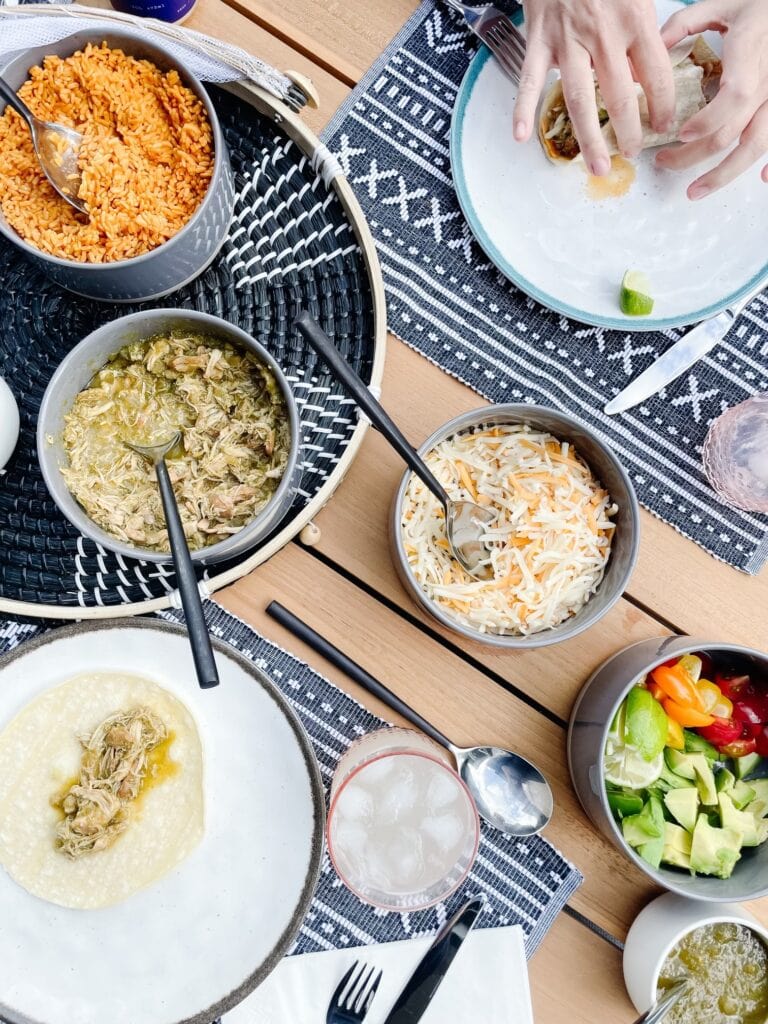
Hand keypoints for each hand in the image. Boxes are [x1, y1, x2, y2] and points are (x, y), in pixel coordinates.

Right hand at [513, 0, 675, 174]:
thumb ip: (643, 34)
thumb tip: (649, 73)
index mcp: (635, 20)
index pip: (656, 74)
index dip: (662, 106)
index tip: (663, 126)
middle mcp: (603, 34)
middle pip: (620, 95)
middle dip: (628, 132)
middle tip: (631, 154)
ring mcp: (568, 41)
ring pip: (581, 99)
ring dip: (590, 139)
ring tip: (597, 167)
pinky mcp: (539, 42)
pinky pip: (529, 80)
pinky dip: (522, 108)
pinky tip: (521, 136)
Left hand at [656, 0, 767, 197]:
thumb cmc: (759, 7)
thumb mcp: (723, 4)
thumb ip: (684, 25)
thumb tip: (647, 55)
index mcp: (750, 53)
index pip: (734, 96)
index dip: (709, 120)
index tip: (682, 134)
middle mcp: (767, 81)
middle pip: (732, 131)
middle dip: (694, 154)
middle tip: (665, 162)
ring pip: (755, 145)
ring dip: (723, 174)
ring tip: (695, 191)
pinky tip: (758, 180)